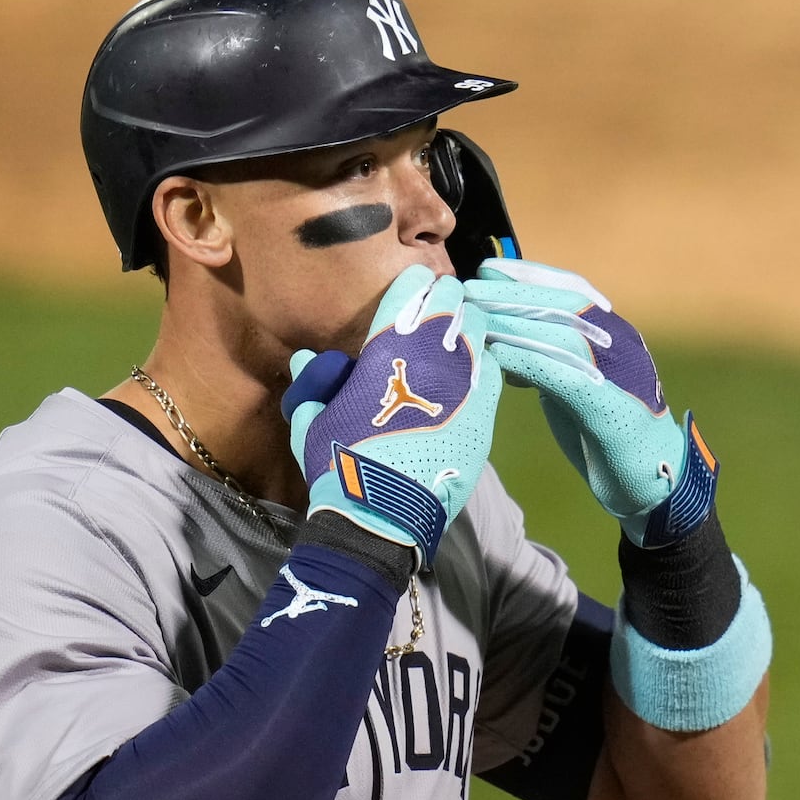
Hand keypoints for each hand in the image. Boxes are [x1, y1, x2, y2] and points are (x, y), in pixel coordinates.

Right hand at [282, 265, 500, 564]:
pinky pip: (492, 371)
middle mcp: (428, 358)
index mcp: (384, 351)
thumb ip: (315, 385)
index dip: (416, 286)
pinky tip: (476, 365)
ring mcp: (462, 385)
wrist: (382, 513)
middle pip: (450, 305)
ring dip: (467, 326)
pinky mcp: (483, 415)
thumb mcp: (313, 421)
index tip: (418, 287)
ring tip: (461, 329)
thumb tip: (307, 359)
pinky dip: (483, 362)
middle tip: (445, 302)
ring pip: (476, 333)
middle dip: (447, 299)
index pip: (411, 294)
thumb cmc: (340, 465)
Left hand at [463, 259, 715, 544]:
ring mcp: (620, 374)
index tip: (488, 268)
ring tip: (475, 317)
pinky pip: (565, 375)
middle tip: (470, 288)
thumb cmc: (610, 433)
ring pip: (562, 334)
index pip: (571, 289)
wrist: (656, 480)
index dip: (528, 275)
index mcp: (615, 335)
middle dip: (513, 292)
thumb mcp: (578, 384)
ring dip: (513, 323)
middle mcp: (621, 345)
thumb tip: (506, 337)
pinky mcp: (611, 408)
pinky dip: (528, 361)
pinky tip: (497, 356)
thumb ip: (552, 358)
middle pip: (563, 305)